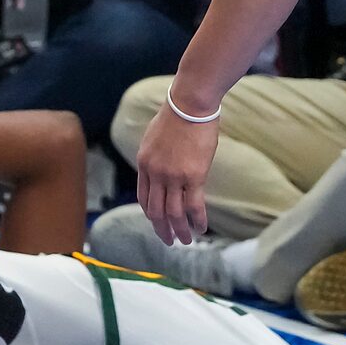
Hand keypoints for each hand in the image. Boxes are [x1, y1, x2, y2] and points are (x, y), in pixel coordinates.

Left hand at [137, 99, 218, 243]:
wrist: (190, 104)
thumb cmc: (177, 114)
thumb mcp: (155, 136)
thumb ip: (156, 155)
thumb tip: (162, 166)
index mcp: (144, 164)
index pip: (143, 197)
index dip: (151, 213)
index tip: (158, 222)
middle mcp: (156, 174)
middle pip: (156, 211)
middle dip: (162, 229)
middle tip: (169, 240)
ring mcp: (174, 177)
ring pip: (174, 213)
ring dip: (180, 230)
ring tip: (187, 240)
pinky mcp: (193, 176)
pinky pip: (194, 205)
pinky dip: (197, 220)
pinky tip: (202, 228)